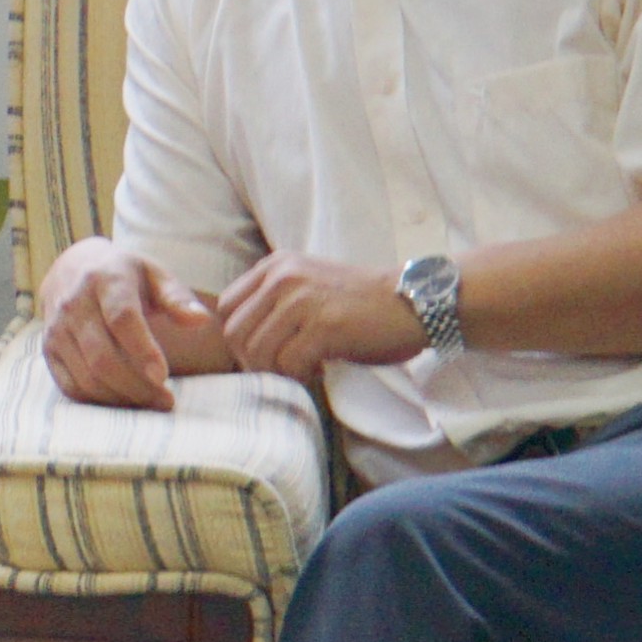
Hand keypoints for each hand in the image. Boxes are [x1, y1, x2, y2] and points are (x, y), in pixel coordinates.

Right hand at [39, 239, 220, 410]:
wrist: (72, 270)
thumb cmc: (124, 276)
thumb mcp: (153, 274)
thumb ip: (177, 298)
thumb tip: (202, 320)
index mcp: (105, 280)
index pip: (121, 319)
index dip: (142, 350)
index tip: (164, 376)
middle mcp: (74, 305)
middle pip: (102, 357)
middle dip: (137, 386)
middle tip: (166, 400)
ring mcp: (57, 330)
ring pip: (87, 377)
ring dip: (122, 398)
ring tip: (151, 402)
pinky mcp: (48, 350)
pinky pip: (71, 386)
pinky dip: (99, 401)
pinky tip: (124, 400)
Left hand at [212, 254, 427, 382]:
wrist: (416, 301)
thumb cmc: (362, 303)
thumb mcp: (308, 286)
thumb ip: (274, 303)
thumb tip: (240, 342)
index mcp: (276, 266)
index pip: (226, 307)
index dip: (239, 337)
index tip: (265, 351)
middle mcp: (283, 277)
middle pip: (234, 333)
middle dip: (253, 361)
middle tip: (283, 368)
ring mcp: (303, 300)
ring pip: (258, 351)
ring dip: (278, 371)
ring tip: (304, 368)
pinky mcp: (324, 326)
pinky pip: (288, 364)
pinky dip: (301, 376)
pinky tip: (321, 369)